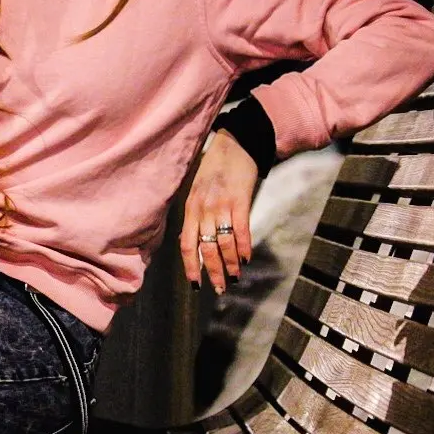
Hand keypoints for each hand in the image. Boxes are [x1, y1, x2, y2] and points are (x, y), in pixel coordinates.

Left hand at [180, 130, 259, 294]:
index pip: (186, 244)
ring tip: (235, 278)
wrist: (236, 144)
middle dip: (212, 272)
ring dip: (230, 264)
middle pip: (205, 248)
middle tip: (219, 289)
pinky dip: (243, 247)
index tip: (196, 284)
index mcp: (190, 208)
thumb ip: (196, 214)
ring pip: (222, 243)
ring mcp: (220, 205)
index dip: (191, 266)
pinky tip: (246, 259)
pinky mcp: (239, 200)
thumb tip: (196, 239)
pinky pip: (240, 229)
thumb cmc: (216, 168)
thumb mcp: (197, 190)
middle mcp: (203, 209)